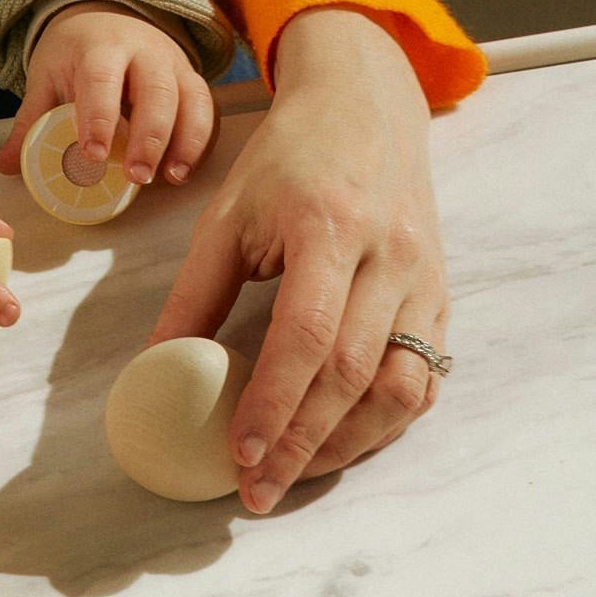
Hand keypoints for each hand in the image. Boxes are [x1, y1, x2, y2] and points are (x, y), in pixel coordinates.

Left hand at [0, 2, 215, 186]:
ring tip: (171, 178)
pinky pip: (207, 110)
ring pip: (191, 99)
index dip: (99, 117)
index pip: (101, 80)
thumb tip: (4, 166)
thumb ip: (29, 122)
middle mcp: (144, 52)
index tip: (93, 155)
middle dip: (149, 137)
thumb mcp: (47, 77)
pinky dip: (201, 141)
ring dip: (185, 141)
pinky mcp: (193, 80)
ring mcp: (174, 64)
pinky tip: (185, 170)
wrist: (108, 14)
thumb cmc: (76, 51)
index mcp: (100, 47)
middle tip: (137, 177)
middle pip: (155, 92)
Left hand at [150, 8, 448, 511]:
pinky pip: (425, 376)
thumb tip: (155, 369)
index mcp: (328, 228)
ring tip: (295, 476)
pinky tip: (341, 442)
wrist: (366, 105)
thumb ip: (195, 294)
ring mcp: (424, 278)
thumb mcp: (226, 215)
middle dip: (304, 442)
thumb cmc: (287, 160)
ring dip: (349, 444)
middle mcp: (389, 256)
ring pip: (402, 386)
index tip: (240, 455)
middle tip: (257, 490)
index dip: (274, 402)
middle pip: (354, 373)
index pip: (306, 335)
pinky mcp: (441, 294)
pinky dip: (384, 420)